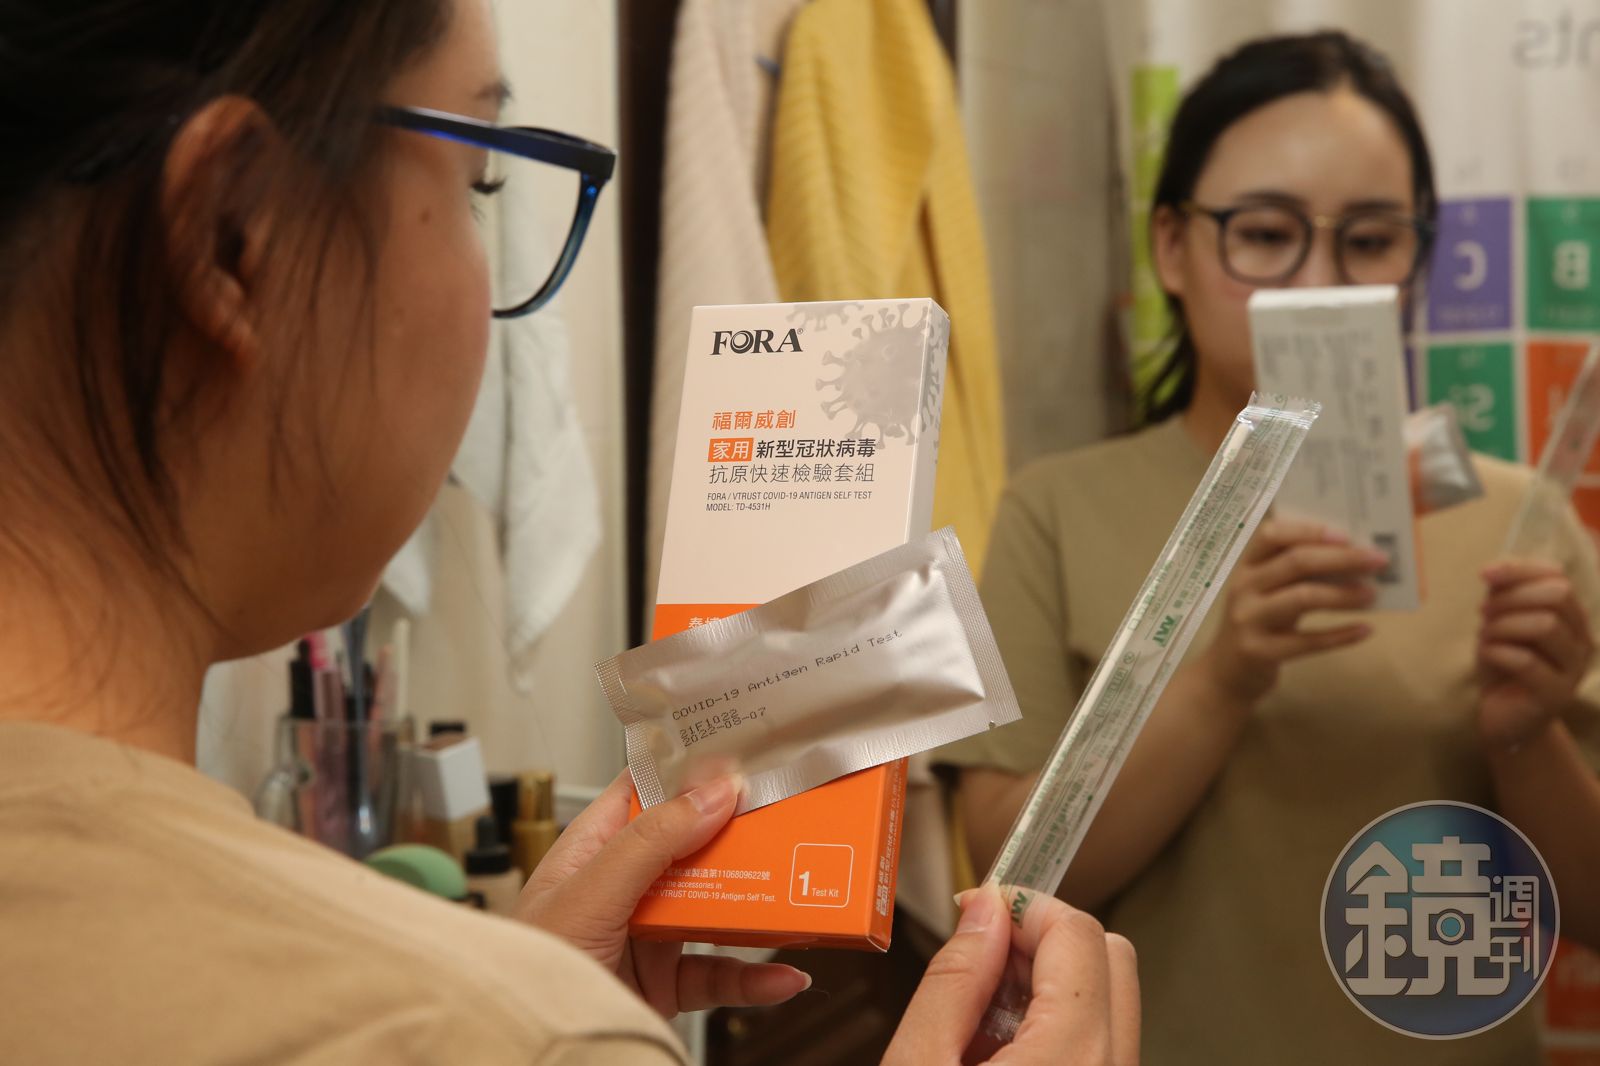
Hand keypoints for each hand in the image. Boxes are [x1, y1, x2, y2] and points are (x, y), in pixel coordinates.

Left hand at [515, 771, 809, 1016]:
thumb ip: (651, 843)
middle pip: (693, 847)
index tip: (743, 754)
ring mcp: (647, 937)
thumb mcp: (589, 893)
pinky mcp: (665, 985)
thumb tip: (712, 791)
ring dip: (755, 903)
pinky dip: (755, 978)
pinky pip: (720, 975)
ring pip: (713, 907)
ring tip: (795, 892)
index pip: (646, 792)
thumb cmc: (527, 968)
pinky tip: (784, 976)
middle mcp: (622, 887)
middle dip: (739, 836)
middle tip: (786, 820)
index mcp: (592, 849)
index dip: (690, 771)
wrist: (531, 1049)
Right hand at [883, 886, 1139, 1065]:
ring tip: (981, 1019)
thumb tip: (984, 910)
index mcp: (1072, 1056)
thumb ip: (954, 980)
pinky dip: (1056, 1024)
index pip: (1077, 934)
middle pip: (1110, 957)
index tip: (978, 911)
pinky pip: (1101, 1041)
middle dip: (1044, 939)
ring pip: (1109, 998)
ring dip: (1049, 984)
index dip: (1024, 906)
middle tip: (981, 958)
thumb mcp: (918, 1062)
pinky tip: (999, 1052)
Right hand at [1197, 518, 1385, 703]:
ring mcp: (1248, 620)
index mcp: (1246, 566)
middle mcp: (1243, 587)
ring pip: (1302, 597)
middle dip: (1342, 559)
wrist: (1225, 673)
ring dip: (1343, 595)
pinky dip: (1340, 635)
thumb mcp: (1267, 592)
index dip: (1309, 530)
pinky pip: (1307, 641)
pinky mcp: (1259, 651)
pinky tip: (1365, 630)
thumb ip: (1296, 574)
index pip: (1272, 535)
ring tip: (1372, 595)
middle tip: (1377, 561)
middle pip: (1295, 562)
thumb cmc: (1257, 623)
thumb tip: (1352, 557)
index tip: (1346, 534)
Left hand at [1477, 559, 1593, 750]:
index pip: (1558, 578)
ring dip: (1504, 625)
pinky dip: (1497, 651)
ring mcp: (1573, 670)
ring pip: (1545, 625)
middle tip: (1483, 612)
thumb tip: (1493, 570)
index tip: (1484, 575)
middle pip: (1556, 596)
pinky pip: (1527, 661)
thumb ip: (1503, 596)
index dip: (1520, 570)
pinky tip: (1486, 654)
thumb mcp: (1500, 624)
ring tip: (1485, 636)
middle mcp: (1582, 641)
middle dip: (1511, 598)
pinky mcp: (1556, 695)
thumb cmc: (1503, 665)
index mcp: (1573, 619)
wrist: (1504, 719)